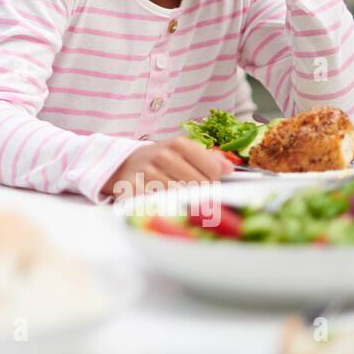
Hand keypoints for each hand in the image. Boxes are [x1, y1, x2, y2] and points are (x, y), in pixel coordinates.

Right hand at [103, 136, 235, 199]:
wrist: (125, 165)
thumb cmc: (161, 161)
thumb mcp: (183, 153)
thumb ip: (208, 159)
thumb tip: (228, 168)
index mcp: (179, 145)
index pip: (213, 170)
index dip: (213, 180)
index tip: (206, 181)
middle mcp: (162, 156)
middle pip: (199, 186)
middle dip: (199, 193)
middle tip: (190, 193)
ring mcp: (147, 173)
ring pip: (181, 198)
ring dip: (182, 203)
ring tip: (176, 199)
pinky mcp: (133, 190)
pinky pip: (159, 206)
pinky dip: (163, 209)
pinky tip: (162, 205)